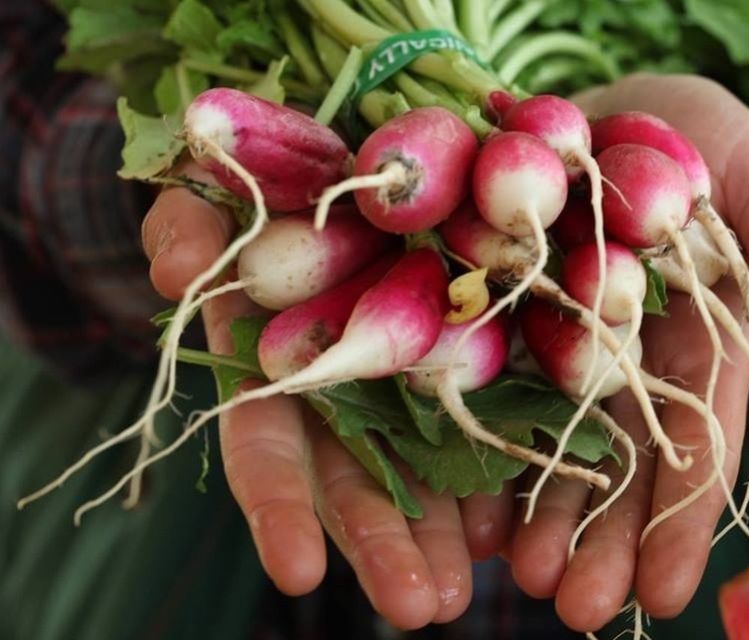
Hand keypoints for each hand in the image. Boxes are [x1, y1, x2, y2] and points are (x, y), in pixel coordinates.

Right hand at [140, 166, 515, 628]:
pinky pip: (478, 415)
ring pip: (422, 464)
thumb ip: (187, 229)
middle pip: (358, 477)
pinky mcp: (460, 352)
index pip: (269, 446)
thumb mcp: (213, 196)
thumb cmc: (258, 184)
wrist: (333, 164)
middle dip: (385, 544)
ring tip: (472, 592)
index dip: (279, 507)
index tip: (299, 576)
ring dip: (447, 532)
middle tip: (427, 608)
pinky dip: (494, 468)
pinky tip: (514, 519)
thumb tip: (175, 272)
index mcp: (271, 365)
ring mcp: (400, 377)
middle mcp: (338, 388)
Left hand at [505, 73, 748, 631]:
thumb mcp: (748, 171)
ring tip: (519, 580)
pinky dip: (480, 449)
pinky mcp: (504, 324)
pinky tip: (466, 510)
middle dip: (601, 537)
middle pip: (620, 462)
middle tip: (574, 608)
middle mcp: (631, 364)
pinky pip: (491, 394)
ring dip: (538, 515)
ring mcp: (564, 351)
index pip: (700, 439)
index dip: (683, 515)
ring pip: (554, 444)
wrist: (614, 119)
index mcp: (700, 342)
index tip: (664, 589)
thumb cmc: (698, 143)